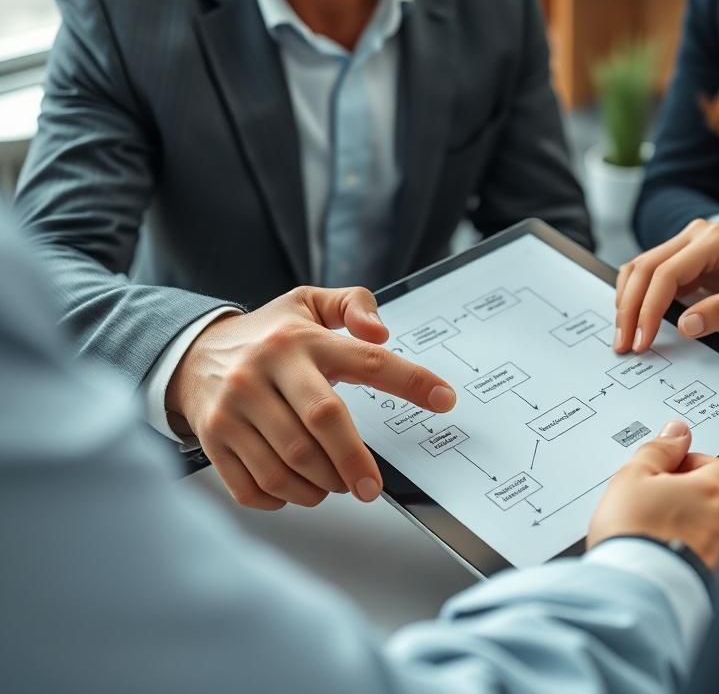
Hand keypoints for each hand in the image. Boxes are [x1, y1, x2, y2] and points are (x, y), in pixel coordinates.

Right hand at [166, 286, 455, 509]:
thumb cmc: (266, 336)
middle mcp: (266, 370)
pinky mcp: (214, 438)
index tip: (444, 399)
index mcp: (300, 340)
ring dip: (321, 485)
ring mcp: (236, 407)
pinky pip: (253, 485)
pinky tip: (298, 489)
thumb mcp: (309, 303)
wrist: (191, 354)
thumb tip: (382, 332)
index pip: (367, 361)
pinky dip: (283, 498)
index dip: (410, 381)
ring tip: (335, 483)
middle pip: (323, 422)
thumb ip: (354, 304)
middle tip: (371, 486)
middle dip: (354, 462)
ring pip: (288, 463)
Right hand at [587, 421, 718, 571]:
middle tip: (681, 500)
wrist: (633, 590)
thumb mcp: (632, 477)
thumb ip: (658, 450)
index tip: (673, 474)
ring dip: (718, 524)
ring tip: (684, 530)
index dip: (694, 465)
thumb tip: (676, 432)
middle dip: (715, 494)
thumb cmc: (631, 535)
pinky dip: (713, 553)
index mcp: (711, 490)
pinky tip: (685, 555)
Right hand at [615, 218, 718, 352]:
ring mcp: (688, 243)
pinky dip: (639, 294)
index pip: (666, 274)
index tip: (643, 339)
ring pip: (641, 268)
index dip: (649, 309)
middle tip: (624, 342)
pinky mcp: (686, 256)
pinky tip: (635, 316)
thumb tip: (686, 327)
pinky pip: (653, 273)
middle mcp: (695, 235)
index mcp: (713, 241)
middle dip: (629, 308)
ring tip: (624, 333)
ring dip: (628, 301)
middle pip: (644, 269)